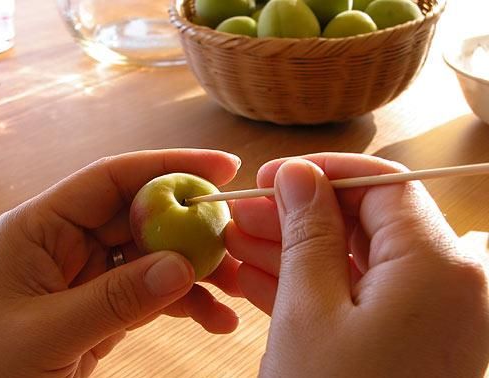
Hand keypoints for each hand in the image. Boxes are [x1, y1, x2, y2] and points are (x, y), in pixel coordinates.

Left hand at [0, 149, 242, 377]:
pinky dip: (185, 303)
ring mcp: (90, 276)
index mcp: (42, 227)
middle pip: (143, 217)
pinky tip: (215, 318)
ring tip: (236, 289)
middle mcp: (69, 243)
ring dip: (196, 271)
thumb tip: (181, 266)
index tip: (222, 167)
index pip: (112, 180)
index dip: (167, 166)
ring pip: (154, 257)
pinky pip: (152, 294)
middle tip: (239, 239)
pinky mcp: (105, 307)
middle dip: (192, 227)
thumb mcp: (46, 333)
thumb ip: (115, 299)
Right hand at [226, 153, 488, 376]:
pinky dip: (309, 286)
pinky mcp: (404, 341)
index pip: (382, 185)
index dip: (322, 174)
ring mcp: (427, 317)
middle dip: (298, 215)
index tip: (271, 177)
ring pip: (354, 261)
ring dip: (295, 250)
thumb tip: (299, 176)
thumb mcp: (310, 311)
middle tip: (242, 212)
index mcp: (438, 265)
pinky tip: (258, 276)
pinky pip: (355, 298)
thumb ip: (309, 233)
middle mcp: (447, 284)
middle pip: (365, 222)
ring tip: (237, 241)